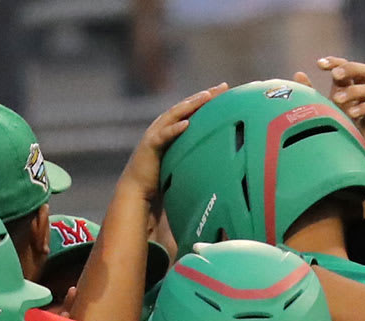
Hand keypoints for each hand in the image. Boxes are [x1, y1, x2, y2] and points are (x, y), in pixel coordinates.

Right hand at [121, 84, 227, 203]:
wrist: (138, 190)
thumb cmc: (161, 178)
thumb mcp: (182, 160)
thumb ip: (194, 151)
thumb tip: (217, 152)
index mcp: (172, 127)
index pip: (192, 109)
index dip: (208, 98)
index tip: (226, 89)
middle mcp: (163, 125)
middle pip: (186, 106)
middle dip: (204, 95)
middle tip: (223, 87)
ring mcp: (155, 133)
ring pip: (175, 114)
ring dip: (191, 105)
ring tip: (206, 97)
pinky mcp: (150, 145)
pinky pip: (164, 135)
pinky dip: (175, 129)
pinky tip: (186, 124)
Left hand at [294, 58, 364, 150]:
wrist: (341, 156)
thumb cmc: (329, 129)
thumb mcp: (318, 108)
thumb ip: (309, 92)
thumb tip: (298, 74)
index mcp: (346, 88)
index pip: (345, 66)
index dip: (335, 61)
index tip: (319, 64)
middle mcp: (360, 94)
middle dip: (351, 68)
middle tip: (335, 75)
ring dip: (354, 91)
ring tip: (337, 100)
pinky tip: (351, 114)